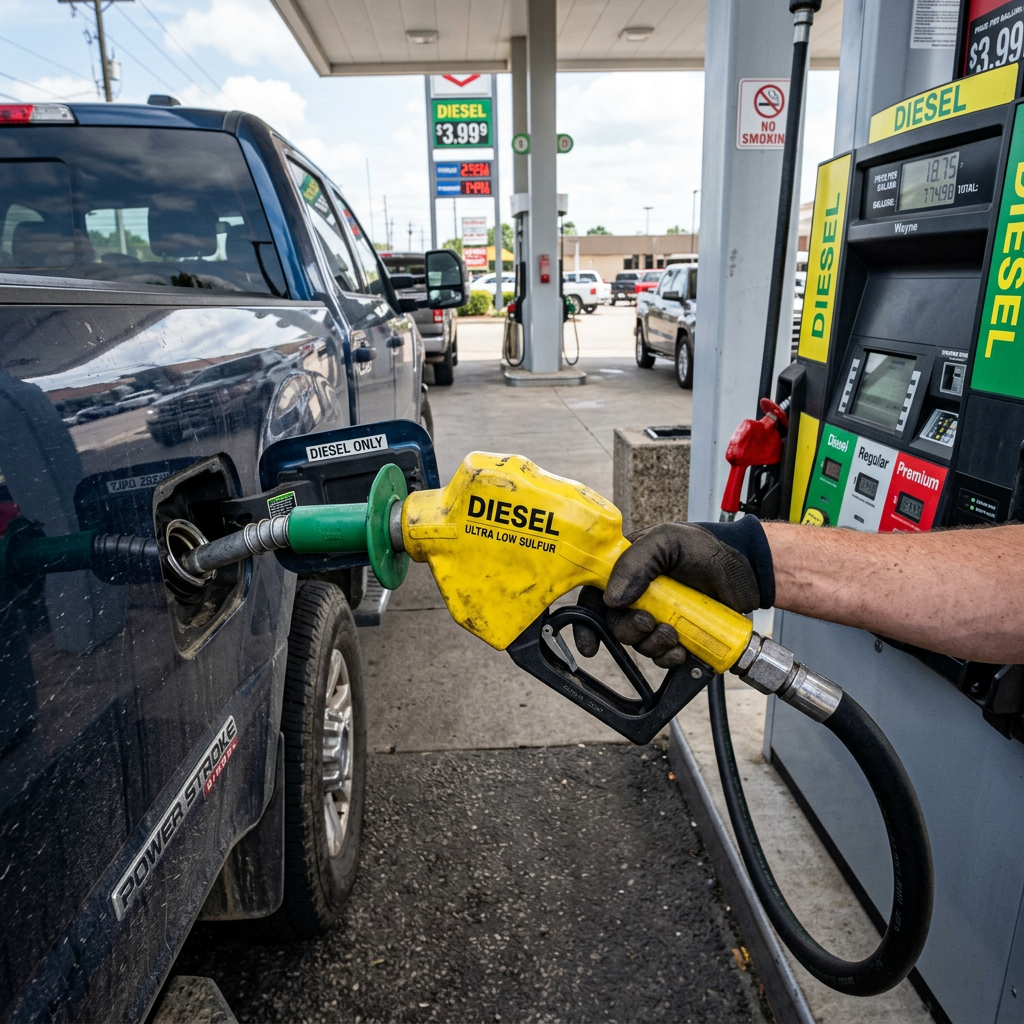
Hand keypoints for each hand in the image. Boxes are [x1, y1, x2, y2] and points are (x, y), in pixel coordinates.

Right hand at [572, 518, 773, 667]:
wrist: (747, 570)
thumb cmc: (706, 548)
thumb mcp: (666, 541)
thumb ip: (635, 563)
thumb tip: (613, 599)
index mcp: (627, 571)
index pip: (594, 598)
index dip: (587, 622)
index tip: (590, 645)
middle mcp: (639, 597)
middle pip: (616, 627)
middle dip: (630, 632)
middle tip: (650, 623)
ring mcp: (659, 618)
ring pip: (639, 645)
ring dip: (653, 646)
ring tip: (674, 634)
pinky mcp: (678, 636)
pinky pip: (663, 657)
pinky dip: (669, 657)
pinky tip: (683, 649)